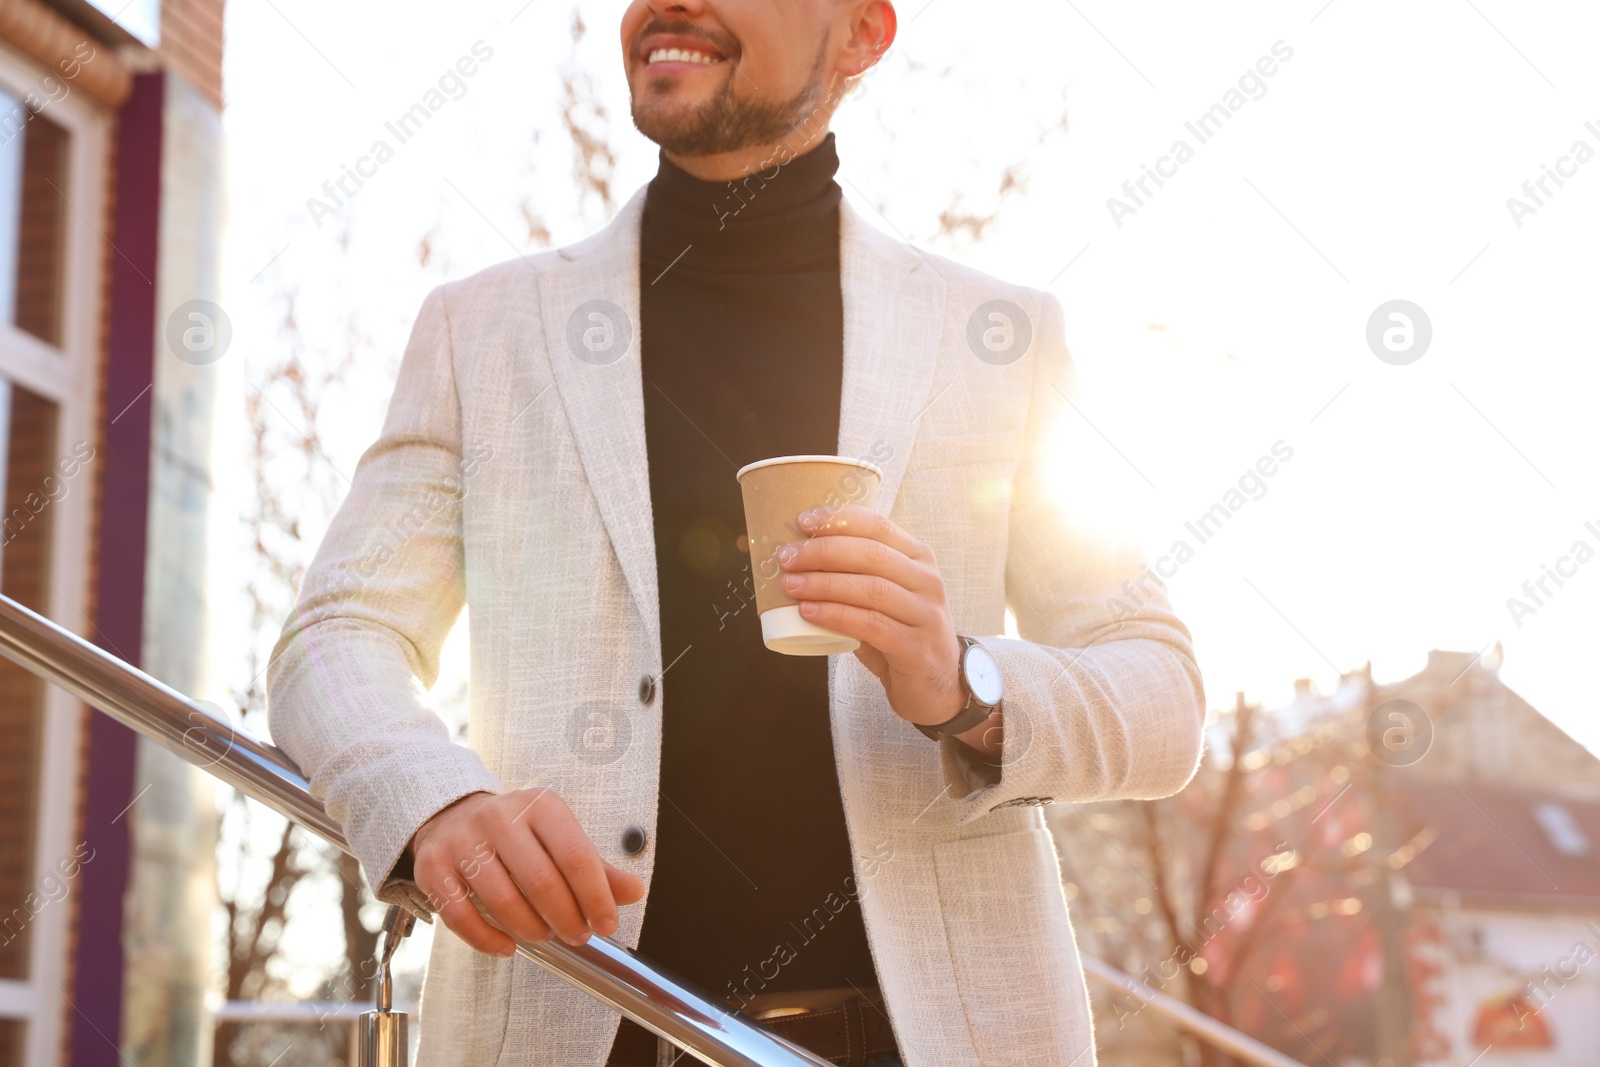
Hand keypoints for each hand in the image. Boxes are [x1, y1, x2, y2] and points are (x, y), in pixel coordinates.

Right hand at [410, 788, 645, 956]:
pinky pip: (461, 916)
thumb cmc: (516, 831)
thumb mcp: (559, 836)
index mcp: (540, 806)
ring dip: (531, 930)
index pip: (577, 856)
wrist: (451, 813)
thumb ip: (596, 867)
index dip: (596, 897)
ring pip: (504, 902)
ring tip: (544, 935)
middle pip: (542, 882)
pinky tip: (507, 946)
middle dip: (566, 919)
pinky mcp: (433, 867)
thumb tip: (634, 892)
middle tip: (577, 935)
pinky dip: (488, 940)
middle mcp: (500, 817)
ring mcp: (463, 842)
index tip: (607, 924)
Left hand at [776, 504, 999, 753]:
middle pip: (871, 554)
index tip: (802, 522)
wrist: (938, 685)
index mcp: (919, 559)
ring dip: (824, 584)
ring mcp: (925, 614)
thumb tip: (799, 560)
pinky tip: (809, 613)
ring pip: (871, 588)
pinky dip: (836, 616)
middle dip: (823, 551)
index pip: (878, 526)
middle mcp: (927, 581)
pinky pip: (871, 625)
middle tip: (787, 558)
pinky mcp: (915, 648)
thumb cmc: (901, 635)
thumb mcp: (885, 598)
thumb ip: (856, 577)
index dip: (838, 520)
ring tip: (791, 585)